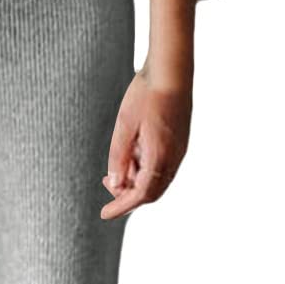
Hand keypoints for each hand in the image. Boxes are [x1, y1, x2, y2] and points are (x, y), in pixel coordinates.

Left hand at [100, 64, 192, 219]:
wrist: (172, 70)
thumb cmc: (146, 94)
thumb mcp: (124, 126)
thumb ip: (118, 157)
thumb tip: (115, 184)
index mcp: (160, 156)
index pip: (141, 194)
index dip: (121, 206)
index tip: (104, 214)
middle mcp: (174, 157)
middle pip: (151, 191)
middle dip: (128, 194)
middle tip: (107, 186)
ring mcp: (180, 149)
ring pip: (158, 179)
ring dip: (136, 179)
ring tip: (116, 168)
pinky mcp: (180, 141)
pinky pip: (163, 165)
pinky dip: (145, 168)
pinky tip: (132, 153)